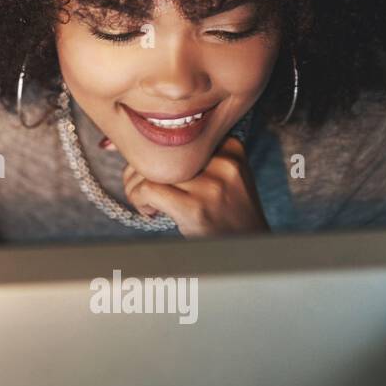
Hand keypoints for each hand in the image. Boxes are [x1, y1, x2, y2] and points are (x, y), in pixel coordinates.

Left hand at [118, 136, 268, 236]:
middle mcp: (223, 164)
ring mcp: (210, 186)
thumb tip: (138, 144)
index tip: (152, 169)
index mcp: (231, 150)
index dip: (156, 150)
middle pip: (162, 149)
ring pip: (151, 169)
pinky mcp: (194, 208)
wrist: (249, 251)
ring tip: (147, 202)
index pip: (177, 135)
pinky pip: (148, 189)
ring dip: (136, 186)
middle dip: (140, 167)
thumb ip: (198, 158)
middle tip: (141, 187)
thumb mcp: (226, 177)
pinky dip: (138, 199)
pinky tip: (150, 211)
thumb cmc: (228, 214)